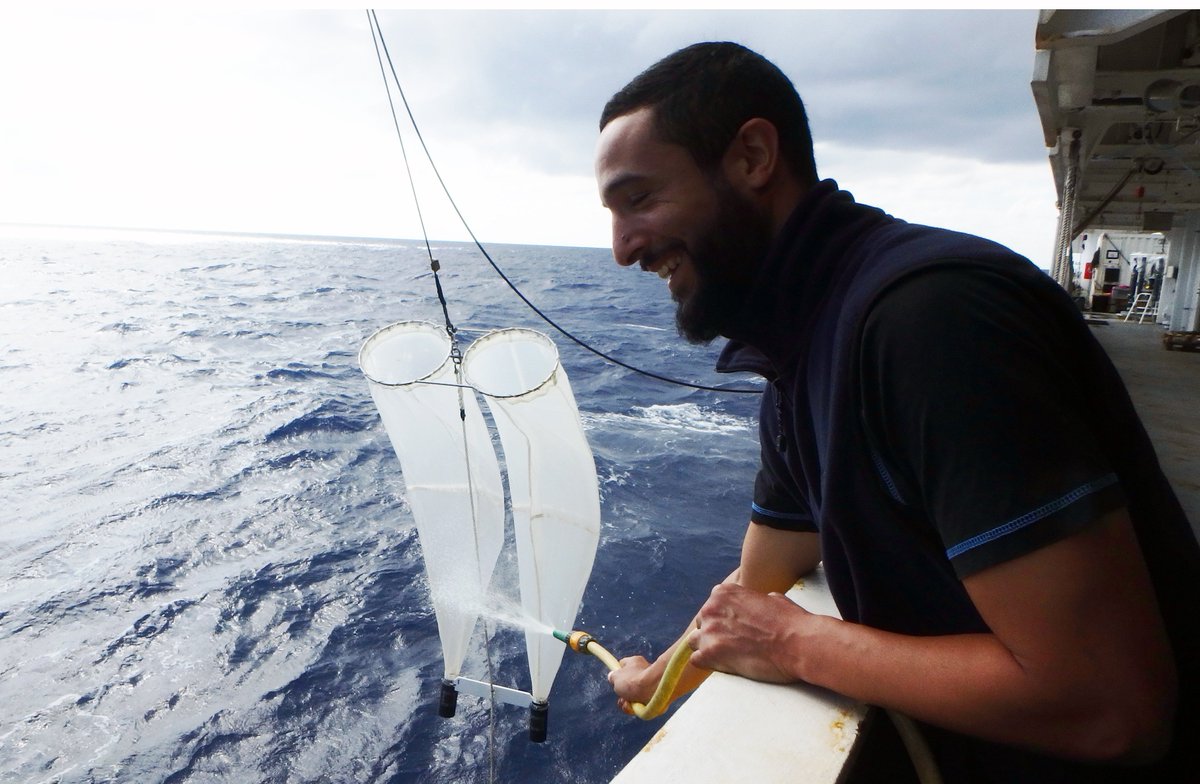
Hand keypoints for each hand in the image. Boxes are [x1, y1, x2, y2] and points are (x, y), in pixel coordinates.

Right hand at [607, 655, 654, 713]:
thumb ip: (613, 677)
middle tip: (621, 698)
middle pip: (628, 684)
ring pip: (634, 696)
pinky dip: (636, 708)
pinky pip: (642, 704)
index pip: (623, 665)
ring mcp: (650, 684)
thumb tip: (612, 677)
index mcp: (635, 662)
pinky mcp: (655, 696)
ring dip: (628, 703)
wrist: (655, 690)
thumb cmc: (634, 681)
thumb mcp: (616, 678)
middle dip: (623, 694)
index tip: (614, 680)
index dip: (617, 673)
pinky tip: (634, 708)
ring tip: (628, 704)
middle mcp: (644, 671)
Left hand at [687, 583, 812, 683]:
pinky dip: (709, 664)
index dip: (724, 619)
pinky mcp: (710, 653)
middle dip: (716, 633)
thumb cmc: (790, 622)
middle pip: (703, 623)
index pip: (712, 606)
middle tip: (735, 644)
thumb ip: (753, 600)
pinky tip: (726, 665)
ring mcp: (709, 630)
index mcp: (724, 592)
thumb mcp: (771, 598)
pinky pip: (697, 660)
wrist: (798, 643)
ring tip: (730, 657)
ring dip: (709, 648)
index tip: (735, 629)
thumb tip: (759, 603)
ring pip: (695, 641)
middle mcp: (712, 608)